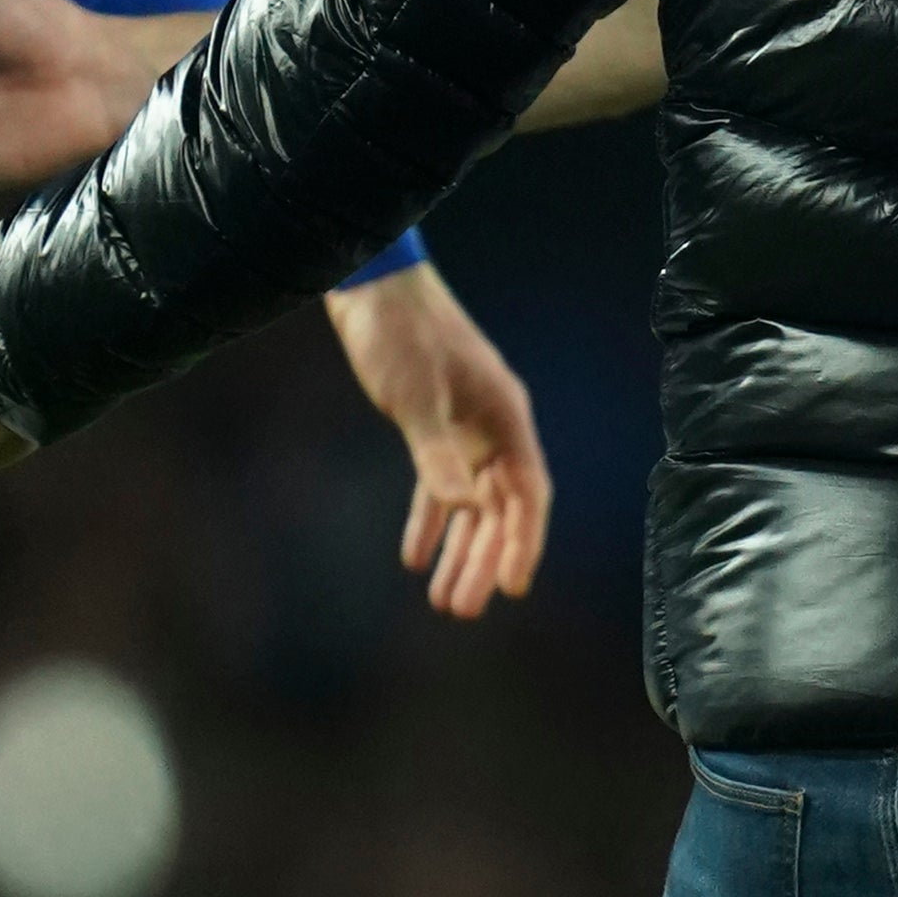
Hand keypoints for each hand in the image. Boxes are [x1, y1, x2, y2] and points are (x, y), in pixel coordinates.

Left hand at [326, 264, 551, 617]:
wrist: (370, 287)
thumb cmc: (401, 335)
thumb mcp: (417, 398)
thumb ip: (437, 456)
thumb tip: (464, 507)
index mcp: (505, 418)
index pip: (527, 494)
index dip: (523, 543)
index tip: (511, 589)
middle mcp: (493, 428)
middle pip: (498, 508)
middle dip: (482, 559)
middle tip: (460, 609)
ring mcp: (464, 428)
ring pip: (470, 503)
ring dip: (458, 548)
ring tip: (441, 598)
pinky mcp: (432, 425)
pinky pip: (438, 484)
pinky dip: (429, 519)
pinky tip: (413, 556)